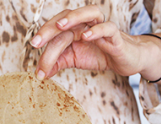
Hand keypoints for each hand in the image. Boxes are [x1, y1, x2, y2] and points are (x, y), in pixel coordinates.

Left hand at [30, 5, 160, 86]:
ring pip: (89, 13)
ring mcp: (101, 28)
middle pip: (67, 18)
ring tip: (60, 26)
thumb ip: (57, 63)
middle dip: (50, 29)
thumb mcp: (74, 60)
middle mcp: (86, 24)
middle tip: (37, 42)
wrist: (127, 60)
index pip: (56, 28)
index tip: (33, 48)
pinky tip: (86, 36)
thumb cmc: (100, 54)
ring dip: (74, 18)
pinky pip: (107, 28)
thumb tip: (40, 73)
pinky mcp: (116, 36)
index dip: (44, 37)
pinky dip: (96, 31)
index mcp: (75, 28)